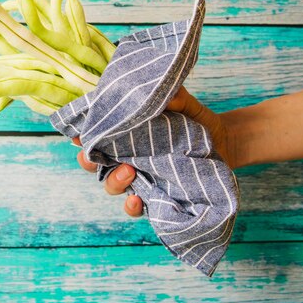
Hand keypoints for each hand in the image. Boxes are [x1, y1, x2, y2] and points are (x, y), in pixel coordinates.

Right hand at [74, 86, 234, 216]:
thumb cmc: (199, 121)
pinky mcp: (155, 195)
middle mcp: (127, 154)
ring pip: (111, 184)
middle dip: (87, 160)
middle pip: (94, 162)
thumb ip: (178, 98)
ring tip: (129, 172)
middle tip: (92, 155)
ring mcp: (139, 177)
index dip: (81, 133)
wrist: (227, 144)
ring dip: (113, 181)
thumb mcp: (188, 105)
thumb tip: (168, 95)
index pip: (96, 132)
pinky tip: (137, 200)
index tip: (75, 134)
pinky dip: (131, 206)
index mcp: (127, 132)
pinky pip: (134, 206)